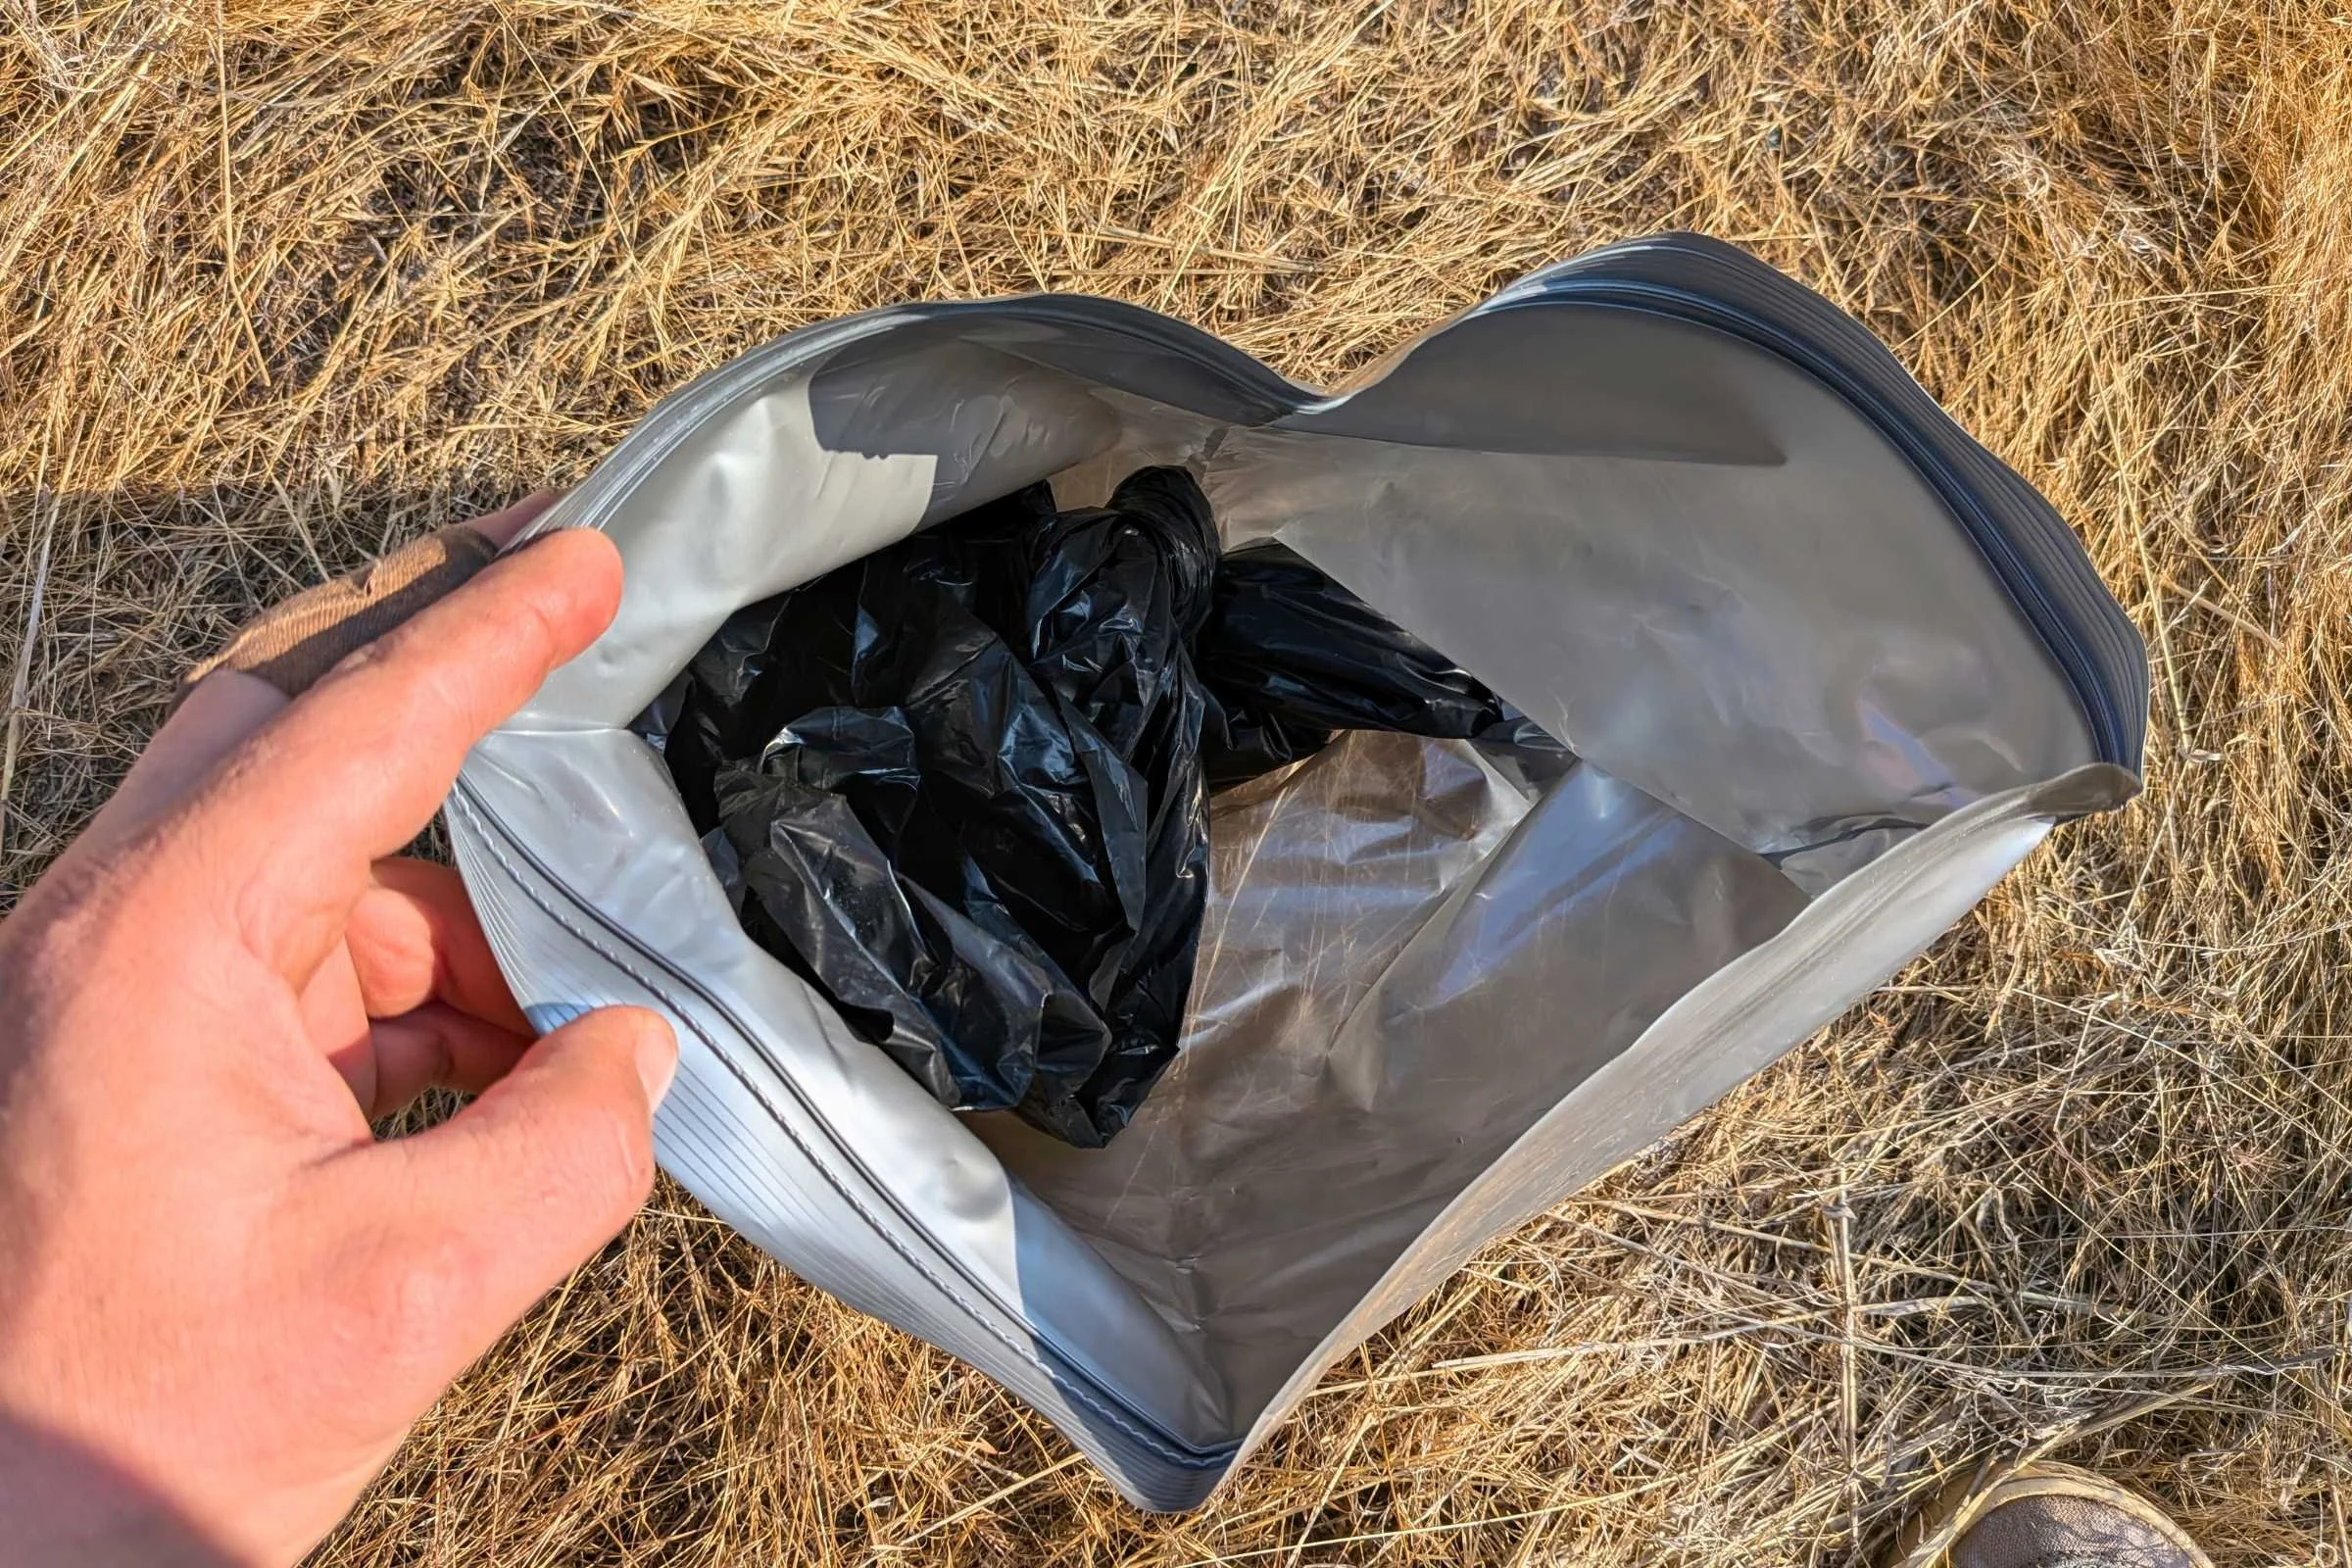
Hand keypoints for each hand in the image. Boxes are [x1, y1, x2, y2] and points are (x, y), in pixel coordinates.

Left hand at [0, 499, 676, 1566]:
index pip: (355, 730)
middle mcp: (115, 931)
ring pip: (308, 858)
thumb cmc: (133, 1426)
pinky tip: (499, 1063)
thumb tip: (636, 1052)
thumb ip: (565, 1149)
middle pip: (281, 719)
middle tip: (554, 595)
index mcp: (159, 946)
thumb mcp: (399, 1298)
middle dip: (428, 655)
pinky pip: (300, 962)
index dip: (487, 631)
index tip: (588, 551)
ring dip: (451, 902)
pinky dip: (412, 989)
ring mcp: (116, 989)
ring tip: (569, 994)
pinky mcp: (134, 1055)